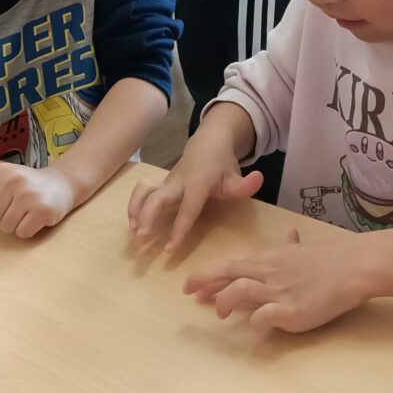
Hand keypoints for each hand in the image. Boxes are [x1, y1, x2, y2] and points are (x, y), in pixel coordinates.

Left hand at [0, 164, 76, 237]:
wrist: (62, 184)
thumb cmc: (28, 184)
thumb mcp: (3, 178)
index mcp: (0, 171)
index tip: (3, 199)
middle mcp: (14, 180)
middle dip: (3, 216)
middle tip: (19, 205)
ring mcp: (29, 195)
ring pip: (6, 226)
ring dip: (16, 224)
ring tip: (27, 211)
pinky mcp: (42, 210)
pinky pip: (22, 232)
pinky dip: (28, 230)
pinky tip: (36, 218)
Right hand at [128, 132, 262, 254]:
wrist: (208, 143)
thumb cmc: (222, 165)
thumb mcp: (236, 176)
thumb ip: (246, 184)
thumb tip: (259, 178)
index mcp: (197, 184)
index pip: (187, 209)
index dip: (178, 229)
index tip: (169, 249)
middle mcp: (178, 183)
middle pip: (158, 198)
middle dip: (148, 217)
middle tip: (143, 239)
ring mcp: (167, 182)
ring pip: (145, 192)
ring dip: (136, 211)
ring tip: (134, 234)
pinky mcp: (160, 183)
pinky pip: (142, 191)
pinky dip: (134, 205)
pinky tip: (132, 223)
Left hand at [184, 230, 369, 332]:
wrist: (354, 266)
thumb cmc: (331, 257)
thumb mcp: (305, 248)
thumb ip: (291, 245)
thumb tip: (290, 234)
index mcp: (269, 260)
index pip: (230, 265)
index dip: (208, 274)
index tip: (190, 283)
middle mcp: (269, 275)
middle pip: (227, 274)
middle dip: (203, 282)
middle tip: (187, 292)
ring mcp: (279, 293)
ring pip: (240, 291)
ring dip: (224, 301)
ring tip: (219, 313)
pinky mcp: (293, 311)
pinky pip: (265, 315)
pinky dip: (255, 319)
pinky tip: (254, 323)